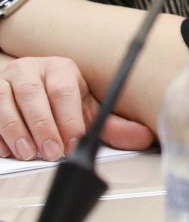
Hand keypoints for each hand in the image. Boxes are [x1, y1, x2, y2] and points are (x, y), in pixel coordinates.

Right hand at [0, 55, 156, 159]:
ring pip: (5, 102)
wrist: (27, 85)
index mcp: (60, 68)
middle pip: (33, 94)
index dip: (69, 118)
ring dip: (17, 131)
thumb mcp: (86, 109)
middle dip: (43, 126)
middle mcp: (30, 69)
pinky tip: (7, 149)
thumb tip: (143, 136)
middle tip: (51, 152)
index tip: (73, 142)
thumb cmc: (60, 100)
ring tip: (29, 153)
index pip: (64, 90)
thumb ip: (111, 124)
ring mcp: (4, 81)